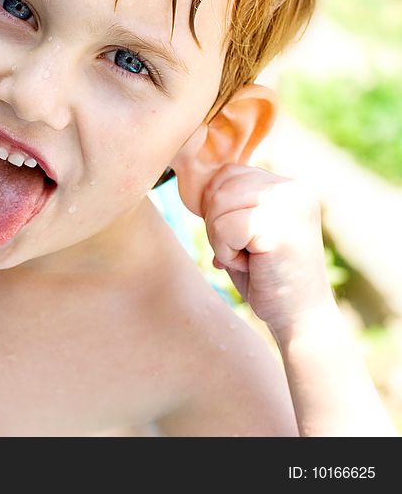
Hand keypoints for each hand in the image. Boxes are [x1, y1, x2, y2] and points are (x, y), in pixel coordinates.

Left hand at [200, 163, 334, 336]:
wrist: (299, 319)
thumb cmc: (267, 277)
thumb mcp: (246, 230)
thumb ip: (229, 202)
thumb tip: (193, 182)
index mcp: (288, 186)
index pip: (227, 173)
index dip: (217, 208)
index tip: (243, 238)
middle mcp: (293, 189)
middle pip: (220, 187)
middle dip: (217, 224)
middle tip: (247, 252)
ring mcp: (290, 206)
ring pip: (218, 204)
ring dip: (221, 239)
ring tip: (251, 257)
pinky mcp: (280, 229)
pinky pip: (223, 229)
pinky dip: (226, 253)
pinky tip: (253, 266)